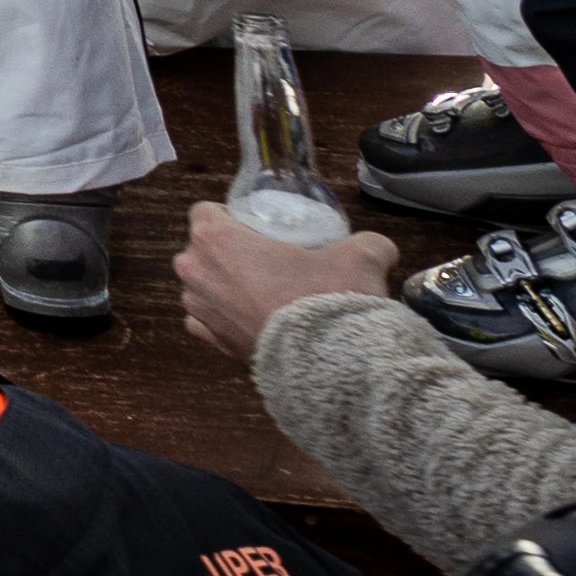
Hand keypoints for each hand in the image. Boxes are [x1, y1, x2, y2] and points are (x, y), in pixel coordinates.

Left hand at [176, 210, 398, 362]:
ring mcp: (198, 308)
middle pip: (202, 249)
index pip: (206, 213)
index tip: (257, 229)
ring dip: (224, 286)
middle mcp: (195, 270)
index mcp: (215, 238)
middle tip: (267, 261)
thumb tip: (380, 248)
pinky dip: (225, 318)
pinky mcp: (211, 340)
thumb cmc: (329, 297)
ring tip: (264, 293)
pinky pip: (206, 320)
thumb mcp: (360, 256)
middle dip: (226, 252)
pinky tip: (254, 318)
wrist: (328, 361)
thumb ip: (367, 243)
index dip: (230, 217)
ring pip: (202, 286)